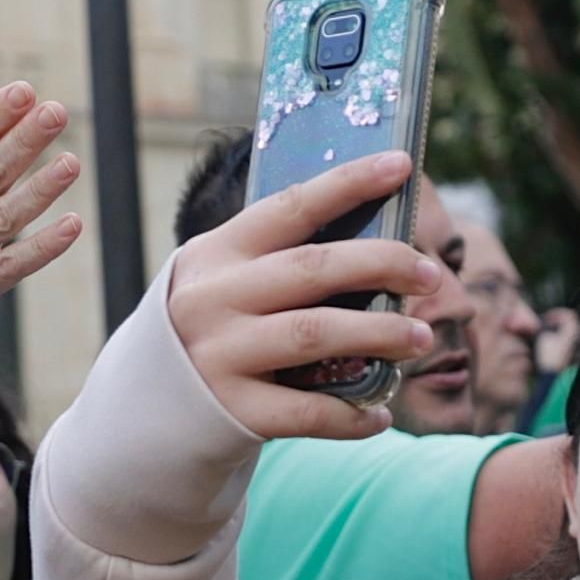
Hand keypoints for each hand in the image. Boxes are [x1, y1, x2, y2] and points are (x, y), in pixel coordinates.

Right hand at [159, 155, 449, 443]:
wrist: (148, 408)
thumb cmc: (213, 330)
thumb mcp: (227, 280)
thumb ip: (282, 261)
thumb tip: (380, 246)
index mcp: (218, 253)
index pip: (292, 207)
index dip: (349, 183)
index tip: (401, 165)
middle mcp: (215, 298)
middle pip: (313, 269)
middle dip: (382, 265)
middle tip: (430, 275)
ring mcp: (221, 354)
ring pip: (315, 334)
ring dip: (379, 334)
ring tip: (421, 338)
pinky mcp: (232, 410)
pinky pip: (307, 411)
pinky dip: (351, 415)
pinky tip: (381, 415)